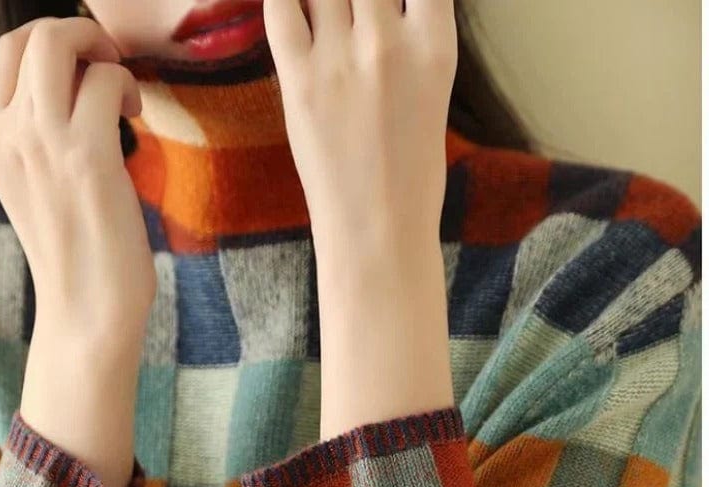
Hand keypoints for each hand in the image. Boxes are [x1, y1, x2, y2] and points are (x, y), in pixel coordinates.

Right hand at [0, 16, 155, 344]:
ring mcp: (41, 142)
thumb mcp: (39, 185)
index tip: (84, 66)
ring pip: (59, 44)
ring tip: (121, 94)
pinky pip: (104, 80)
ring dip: (102, 53)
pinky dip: (126, 86)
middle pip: (29, 35)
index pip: (4, 52)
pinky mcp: (87, 156)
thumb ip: (43, 136)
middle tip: (108, 65)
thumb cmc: (77, 254)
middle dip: (77, 34)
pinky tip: (135, 115)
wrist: (87, 311)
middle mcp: (5, 134)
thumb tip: (81, 86)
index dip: (50, 42)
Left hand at [262, 0, 457, 244]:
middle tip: (349, 10)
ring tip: (323, 12)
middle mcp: (389, 41)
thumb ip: (411, 38)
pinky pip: (280, 6)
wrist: (379, 235)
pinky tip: (291, 5)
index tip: (386, 0)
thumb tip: (385, 3)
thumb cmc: (410, 176)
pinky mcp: (300, 80)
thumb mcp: (431, 93)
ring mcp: (341, 59)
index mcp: (435, 46)